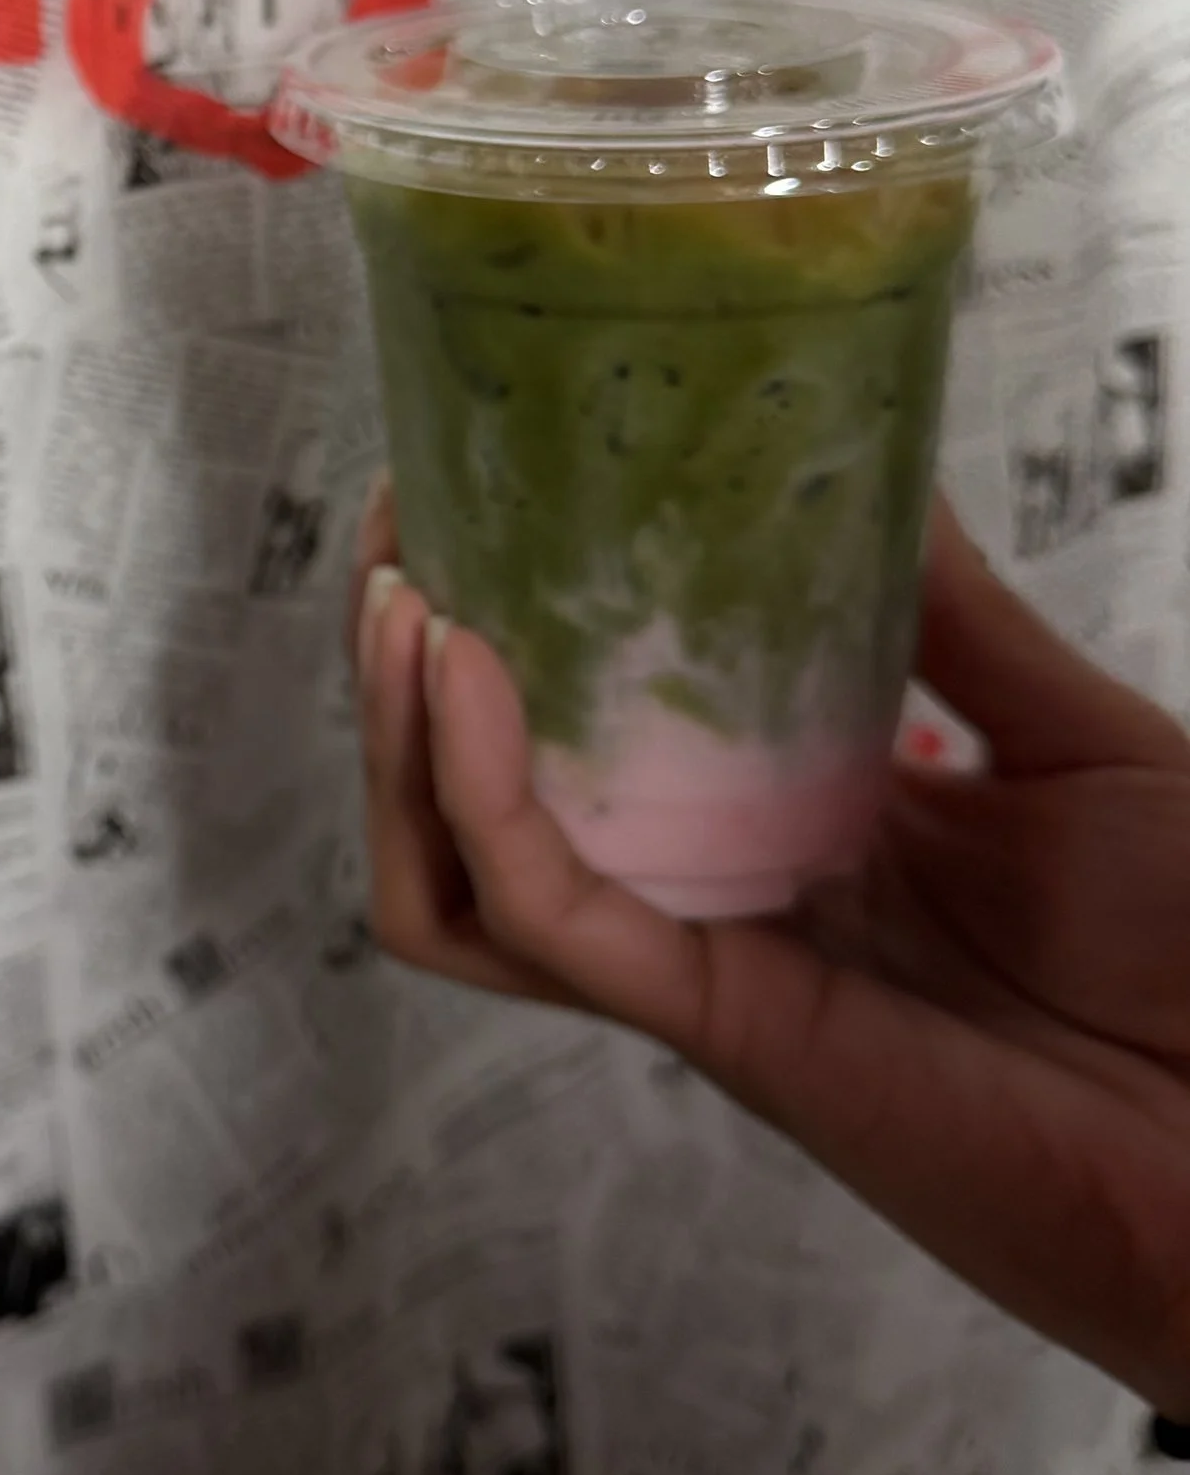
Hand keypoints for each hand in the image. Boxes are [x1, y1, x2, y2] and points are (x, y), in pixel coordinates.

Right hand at [352, 491, 1189, 1414]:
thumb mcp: (1078, 741)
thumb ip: (962, 618)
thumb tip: (872, 450)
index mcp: (781, 835)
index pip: (577, 733)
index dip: (497, 619)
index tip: (460, 487)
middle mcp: (715, 905)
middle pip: (477, 807)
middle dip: (403, 671)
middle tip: (397, 531)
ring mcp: (706, 969)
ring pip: (460, 882)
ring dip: (397, 747)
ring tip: (400, 605)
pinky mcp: (723, 1024)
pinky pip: (548, 915)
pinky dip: (477, 796)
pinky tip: (462, 672)